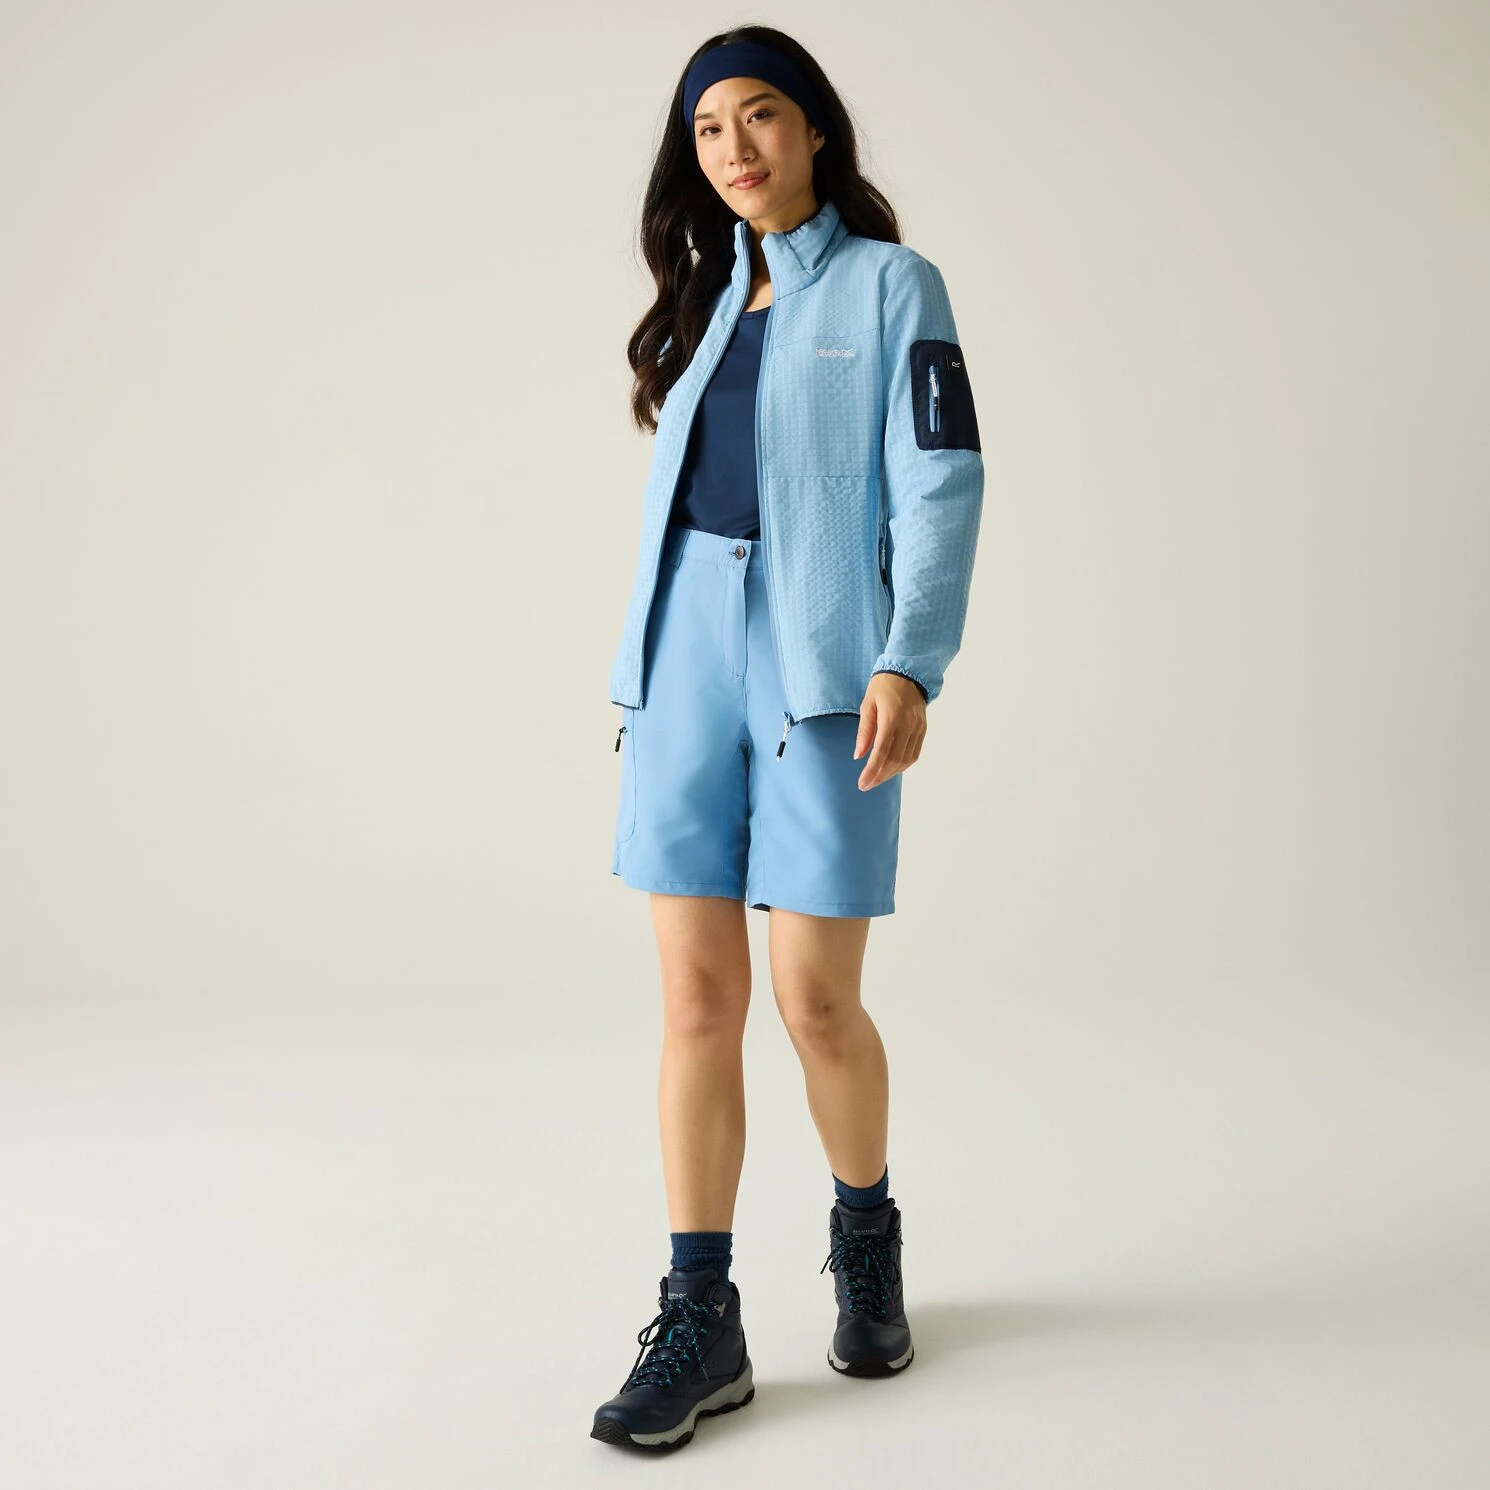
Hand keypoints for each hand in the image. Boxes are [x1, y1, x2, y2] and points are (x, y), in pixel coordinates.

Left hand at [854, 672, 925, 789]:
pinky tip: (891, 769)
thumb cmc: (883, 686)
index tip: (862, 784)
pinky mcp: (923, 729)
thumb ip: (864, 731)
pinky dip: (902, 765)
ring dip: (891, 773)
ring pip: (906, 759)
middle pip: (895, 759)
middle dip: (880, 776)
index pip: (882, 751)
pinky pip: (914, 753)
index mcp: (892, 717)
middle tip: (866, 785)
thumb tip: (858, 755)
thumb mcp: (867, 704)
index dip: (872, 771)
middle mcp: (908, 725)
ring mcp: (918, 728)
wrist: (908, 672)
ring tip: (877, 779)